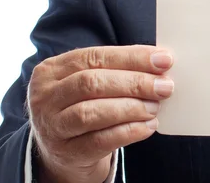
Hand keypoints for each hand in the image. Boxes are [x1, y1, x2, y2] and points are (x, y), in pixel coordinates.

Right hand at [28, 45, 173, 182]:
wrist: (65, 150)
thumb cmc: (86, 103)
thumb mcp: (92, 80)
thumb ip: (119, 68)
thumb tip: (161, 61)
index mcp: (53, 69)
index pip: (96, 56)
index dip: (132, 57)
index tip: (164, 60)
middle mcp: (45, 97)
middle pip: (93, 83)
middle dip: (135, 83)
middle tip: (164, 86)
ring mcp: (51, 126)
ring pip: (92, 112)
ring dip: (131, 108)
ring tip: (155, 107)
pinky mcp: (64, 153)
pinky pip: (99, 141)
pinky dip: (128, 132)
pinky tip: (147, 126)